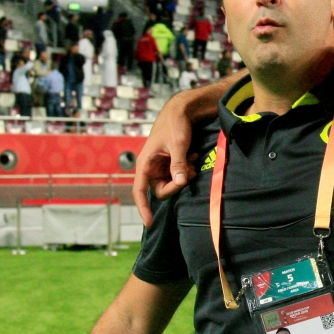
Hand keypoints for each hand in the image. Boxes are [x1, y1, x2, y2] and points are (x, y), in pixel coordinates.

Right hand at [132, 97, 196, 226]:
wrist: (182, 111)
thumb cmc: (175, 125)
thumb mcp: (178, 144)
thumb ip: (178, 164)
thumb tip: (180, 182)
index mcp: (145, 164)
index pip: (139, 191)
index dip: (143, 208)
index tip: (148, 223)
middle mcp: (151, 167)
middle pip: (162, 189)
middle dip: (177, 184)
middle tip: (191, 171)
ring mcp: (161, 165)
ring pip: (172, 182)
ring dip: (184, 175)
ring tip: (193, 159)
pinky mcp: (171, 162)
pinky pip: (179, 174)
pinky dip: (187, 168)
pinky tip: (194, 155)